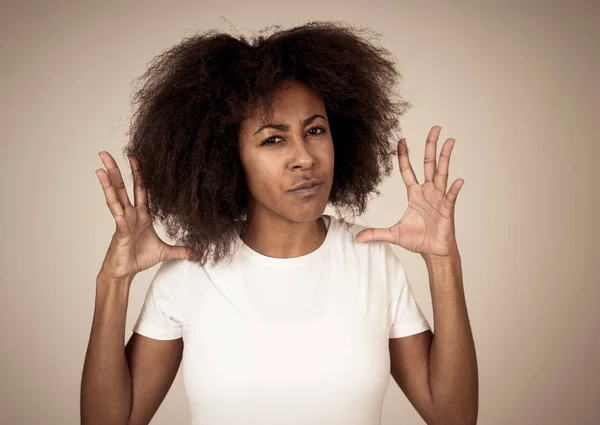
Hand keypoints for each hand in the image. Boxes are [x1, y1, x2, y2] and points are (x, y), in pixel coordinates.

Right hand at [95, 151, 191, 279]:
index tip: (135, 157)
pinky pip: (121, 225)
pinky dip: (121, 219)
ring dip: (108, 186)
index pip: (140, 189)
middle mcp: (130, 215)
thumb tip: (198, 253)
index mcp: (141, 214)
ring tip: (100, 171)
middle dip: (115, 171)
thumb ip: (182, 250)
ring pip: (115, 201)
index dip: (138, 173)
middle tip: (105, 154)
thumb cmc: (139, 258)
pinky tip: (119, 213)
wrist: (125, 272)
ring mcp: (123, 224)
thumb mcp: (165, 252)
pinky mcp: (120, 237)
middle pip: (122, 188)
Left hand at [355, 125, 463, 257]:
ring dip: (445, 157)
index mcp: (414, 193)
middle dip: (430, 146)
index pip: (408, 169)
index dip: (404, 155)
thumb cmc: (418, 240)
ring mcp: (438, 198)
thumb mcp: (392, 235)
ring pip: (441, 173)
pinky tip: (459, 180)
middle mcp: (427, 191)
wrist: (433, 252)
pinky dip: (455, 188)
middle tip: (435, 128)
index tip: (402, 140)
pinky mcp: (447, 208)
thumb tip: (356, 238)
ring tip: (450, 141)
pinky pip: (451, 195)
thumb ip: (375, 234)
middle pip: (428, 163)